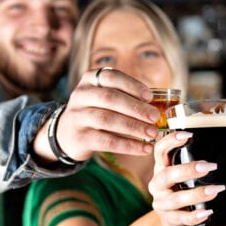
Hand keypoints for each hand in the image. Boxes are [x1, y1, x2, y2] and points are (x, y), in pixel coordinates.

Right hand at [35, 68, 160, 162]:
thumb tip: (159, 105)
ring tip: (152, 133)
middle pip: (110, 98)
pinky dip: (129, 145)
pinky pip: (107, 141)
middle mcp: (80, 95)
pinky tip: (144, 148)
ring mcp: (77, 116)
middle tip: (155, 117)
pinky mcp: (79, 137)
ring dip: (134, 127)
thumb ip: (126, 96)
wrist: (66, 134)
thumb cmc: (96, 112)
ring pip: (107, 119)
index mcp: (89, 80)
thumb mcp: (104, 98)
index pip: (111, 77)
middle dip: (136, 108)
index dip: (132, 85)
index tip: (150, 96)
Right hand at [148, 131, 222, 225]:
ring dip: (196, 194)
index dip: (171, 140)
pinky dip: (195, 216)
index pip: (160, 150)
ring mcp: (162, 203)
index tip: (189, 135)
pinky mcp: (170, 219)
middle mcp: (158, 184)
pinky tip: (208, 212)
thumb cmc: (186, 191)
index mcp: (162, 167)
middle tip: (210, 166)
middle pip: (166, 174)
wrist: (174, 223)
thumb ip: (202, 162)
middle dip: (188, 170)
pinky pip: (182, 218)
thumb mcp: (187, 176)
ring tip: (215, 190)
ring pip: (176, 198)